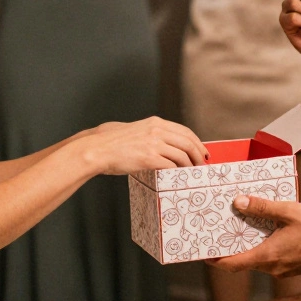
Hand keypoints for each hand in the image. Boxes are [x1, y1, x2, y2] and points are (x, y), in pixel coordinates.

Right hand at [79, 117, 208, 174]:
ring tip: (192, 173)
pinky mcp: (149, 158)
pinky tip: (178, 177)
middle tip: (202, 164)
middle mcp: (157, 130)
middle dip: (198, 154)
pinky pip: (171, 166)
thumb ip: (152, 135)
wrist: (98, 149)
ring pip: (182, 155)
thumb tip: (166, 146)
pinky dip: (178, 172)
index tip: (202, 151)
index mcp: (155, 123)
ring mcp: (153, 144)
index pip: (184, 131)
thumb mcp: (136, 131)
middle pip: (188, 142)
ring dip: (190, 165)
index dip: (196, 142)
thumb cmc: (113, 143)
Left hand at [207, 195, 300, 277]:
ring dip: (249, 246)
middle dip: (232, 248)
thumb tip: (239, 202)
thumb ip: (262, 207)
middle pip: (244, 261)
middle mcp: (272, 267)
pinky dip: (263, 247)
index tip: (204, 253)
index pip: (234, 264)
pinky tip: (266, 231)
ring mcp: (282, 270)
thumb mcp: (288, 211)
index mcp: (268, 255)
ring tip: (242, 227)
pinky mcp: (290, 267)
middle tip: (220, 233)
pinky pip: (270, 259)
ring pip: (258, 259)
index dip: (216, 260)